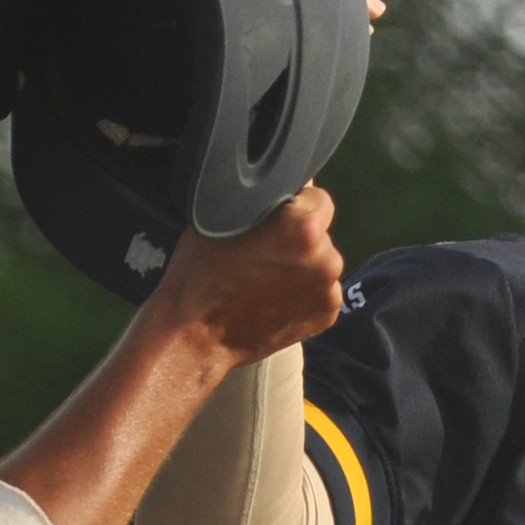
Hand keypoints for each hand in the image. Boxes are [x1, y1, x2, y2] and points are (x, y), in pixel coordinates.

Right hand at [157, 183, 345, 363]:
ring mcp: (329, 291)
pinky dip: (303, 294)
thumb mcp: (223, 216)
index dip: (296, 205)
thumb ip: (265, 201)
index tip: (276, 219)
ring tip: (266, 280)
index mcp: (303, 227)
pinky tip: (273, 299)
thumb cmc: (201, 274)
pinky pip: (320, 292)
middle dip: (299, 239)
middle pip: (320, 234)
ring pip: (321, 264)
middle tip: (264, 253)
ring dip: (303, 267)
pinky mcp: (326, 316)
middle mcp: (326, 258)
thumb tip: (290, 188)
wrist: (195, 336)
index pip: (317, 199)